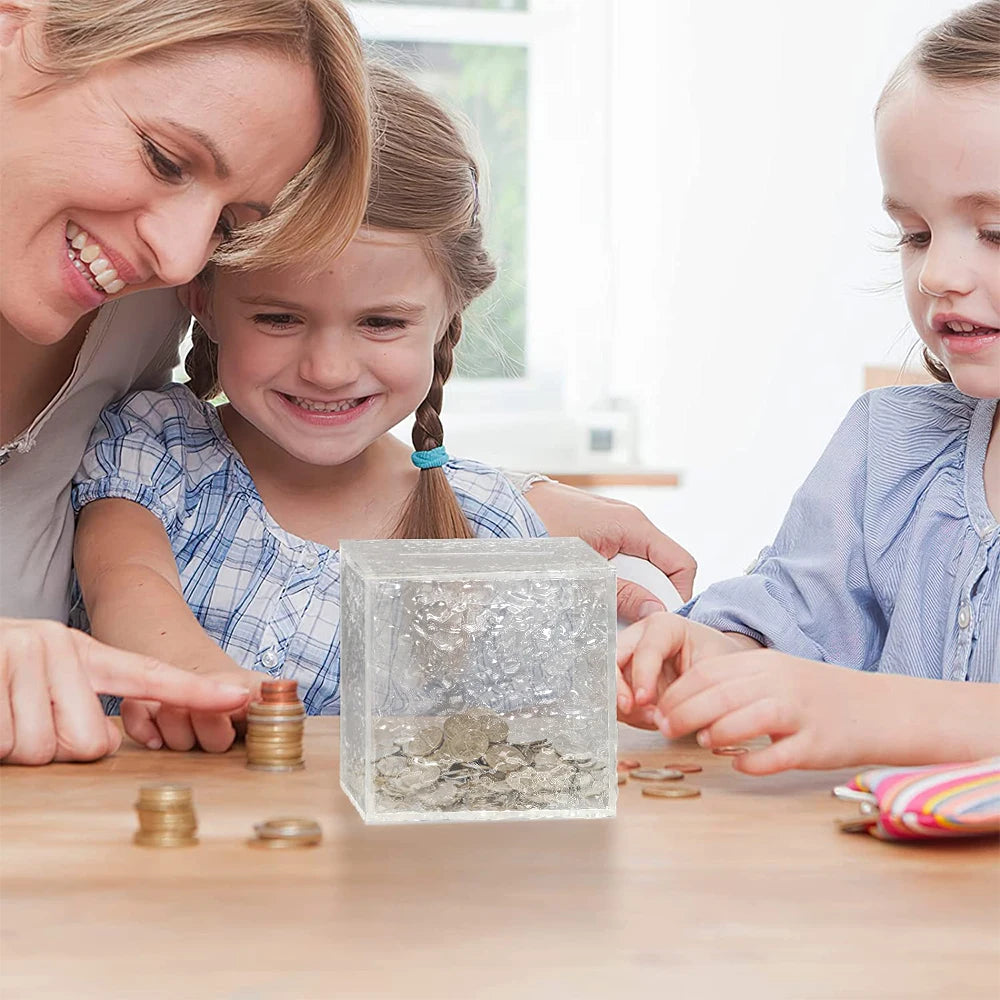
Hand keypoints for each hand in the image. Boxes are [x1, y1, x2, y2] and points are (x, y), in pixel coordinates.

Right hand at [0, 618, 250, 764]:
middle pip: (89, 743)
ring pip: (42, 751)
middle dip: (58, 748)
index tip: (240, 697)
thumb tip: (103, 741)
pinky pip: (5, 746)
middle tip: (28, 718)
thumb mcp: (46, 680)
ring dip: (16, 748)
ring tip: (1, 713)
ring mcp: (21, 658)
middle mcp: (58, 647)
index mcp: (81, 651)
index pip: (150, 675)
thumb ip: (84, 705)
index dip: (196, 691)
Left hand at [525, 482, 696, 613]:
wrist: (506, 507)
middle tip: (626, 620)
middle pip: (661, 569)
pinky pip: (621, 562)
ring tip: (603, 609)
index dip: (678, 595)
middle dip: (649, 597)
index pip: (681, 564)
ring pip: (640, 568)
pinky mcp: (600, 534)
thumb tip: (655, 613)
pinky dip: (613, 581)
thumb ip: (621, 593)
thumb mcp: (584, 571)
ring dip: (628, 591)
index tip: (661, 621)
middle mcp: (631, 523)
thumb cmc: (540, 528)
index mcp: (634, 526)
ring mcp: (616, 528)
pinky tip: (592, 594)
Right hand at [615, 612, 745, 727]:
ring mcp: (630, 658)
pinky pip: (615, 696)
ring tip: (649, 718)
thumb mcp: (712, 669)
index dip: (642, 675)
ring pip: (609, 679)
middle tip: (628, 708)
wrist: (720, 669)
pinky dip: (627, 713)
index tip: (644, 699)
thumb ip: (689, 687)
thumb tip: (662, 713)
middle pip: (614, 658)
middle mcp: (640, 637)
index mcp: (664, 626)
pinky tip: (647, 718)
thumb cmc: (717, 661)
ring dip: (622, 703)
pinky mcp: (626, 679)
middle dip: (616, 686)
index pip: (645, 648)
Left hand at [653, 649, 881, 773]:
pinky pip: (779, 755)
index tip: (658, 710)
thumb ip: (735, 683)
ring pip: (749, 719)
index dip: (677, 693)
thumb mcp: (774, 674)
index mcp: (765, 664)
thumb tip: (684, 701)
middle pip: (721, 695)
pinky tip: (739, 764)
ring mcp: (801, 713)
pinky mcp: (817, 744)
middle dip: (684, 713)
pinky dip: (753, 761)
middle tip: (664, 729)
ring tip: (702, 743)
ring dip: (717, 732)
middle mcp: (781, 683)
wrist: (878, 708)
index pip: (708, 673)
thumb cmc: (815, 695)